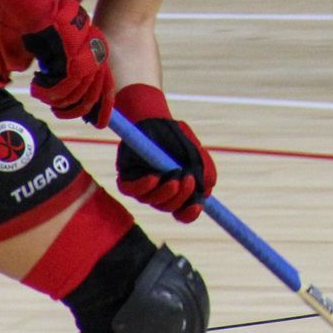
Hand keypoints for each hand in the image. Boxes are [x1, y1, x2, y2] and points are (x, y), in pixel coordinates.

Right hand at [0, 0, 114, 126]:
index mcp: (100, 54)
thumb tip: (72, 97)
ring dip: (56, 100)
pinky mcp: (71, 58)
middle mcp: (97, 56)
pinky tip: (37, 87)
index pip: (107, 86)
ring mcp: (86, 57)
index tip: (98, 124)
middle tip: (59, 113)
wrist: (42, 12)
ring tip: (43, 96)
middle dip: (75, 110)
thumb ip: (73, 70)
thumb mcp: (67, 52)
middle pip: (91, 95)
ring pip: (74, 93)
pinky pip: (61, 86)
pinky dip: (47, 91)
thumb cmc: (51, 31)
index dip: (103, 107)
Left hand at [114, 84, 215, 222]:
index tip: (198, 205)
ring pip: (151, 200)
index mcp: (176, 190)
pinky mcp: (126, 177)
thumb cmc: (177, 137)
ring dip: (165, 192)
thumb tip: (206, 189)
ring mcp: (141, 186)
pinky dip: (144, 186)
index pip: (182, 212)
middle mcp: (158, 192)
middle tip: (188, 179)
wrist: (155, 119)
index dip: (190, 213)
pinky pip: (131, 190)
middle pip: (168, 207)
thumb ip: (204, 168)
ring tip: (174, 177)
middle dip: (180, 196)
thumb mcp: (196, 150)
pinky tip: (154, 177)